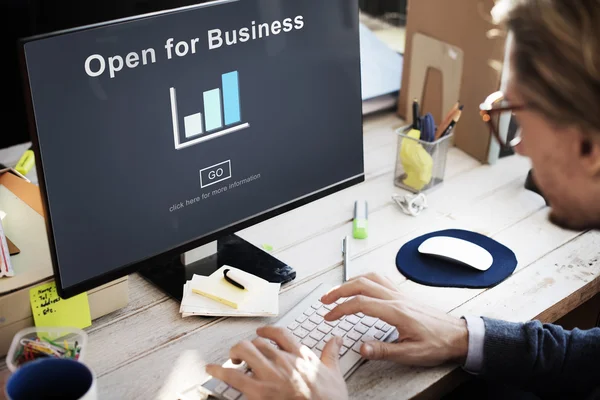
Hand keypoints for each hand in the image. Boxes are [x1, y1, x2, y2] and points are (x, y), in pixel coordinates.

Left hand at [206, 326, 348, 399]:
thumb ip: (331, 354)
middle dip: (248, 346)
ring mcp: (270, 375)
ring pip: (245, 351)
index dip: (267, 331)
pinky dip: (219, 371)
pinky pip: (233, 376)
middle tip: (244, 353)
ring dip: (235, 353)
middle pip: (258, 342)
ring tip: (232, 359)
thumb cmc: (329, 399)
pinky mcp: (259, 391)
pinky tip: (211, 369)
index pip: (279, 333)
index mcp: (300, 355)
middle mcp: (283, 360)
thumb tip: (336, 340)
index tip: (261, 332)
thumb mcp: (334, 374)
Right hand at [320, 273, 468, 366]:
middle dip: (339, 290)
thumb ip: (384, 350)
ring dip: (351, 282)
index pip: (360, 303)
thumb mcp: (411, 353)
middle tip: (325, 300)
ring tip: (338, 291)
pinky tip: (362, 285)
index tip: (329, 316)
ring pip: (370, 278)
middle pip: (361, 284)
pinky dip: (365, 279)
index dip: (340, 309)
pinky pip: (380, 279)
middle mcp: (396, 298)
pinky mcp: (404, 295)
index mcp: (396, 311)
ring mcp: (400, 294)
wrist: (458, 335)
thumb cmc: (438, 343)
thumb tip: (361, 348)